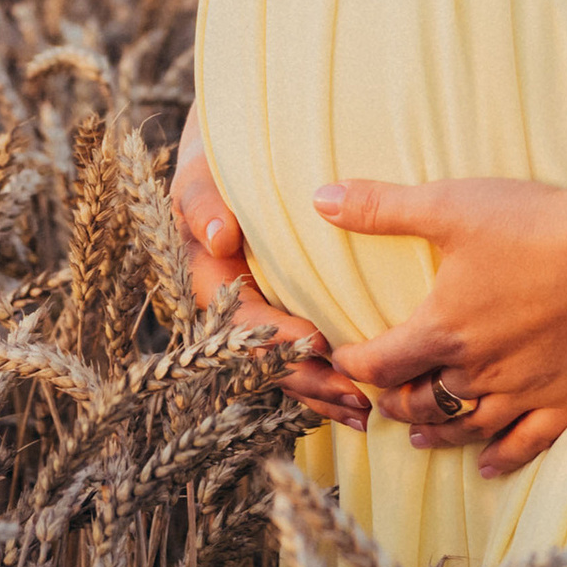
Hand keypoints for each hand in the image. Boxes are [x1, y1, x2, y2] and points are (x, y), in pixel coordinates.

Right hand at [171, 112, 369, 426]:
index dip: (278, 338)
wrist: (234, 155)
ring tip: (366, 411)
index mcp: (206, 281)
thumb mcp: (200, 175)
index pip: (240, 322)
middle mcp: (229, 310)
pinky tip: (365, 401)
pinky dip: (329, 382)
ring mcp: (257, 319)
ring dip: (324, 393)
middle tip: (356, 396)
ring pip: (287, 369)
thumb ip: (202, 203)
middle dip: (310, 380)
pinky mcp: (283, 318)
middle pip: (266, 361)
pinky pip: (303, 358)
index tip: (320, 343)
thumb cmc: (216, 164)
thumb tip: (219, 240)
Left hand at [317, 174, 566, 475]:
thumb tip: (319, 198)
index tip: (343, 360)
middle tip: (381, 400)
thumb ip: (381, 207)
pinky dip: (501, 456)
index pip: (381, 362)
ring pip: (467, 425)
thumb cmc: (534, 224)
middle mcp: (477, 369)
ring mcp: (523, 390)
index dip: (354, 364)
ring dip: (437, 431)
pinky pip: (526, 442)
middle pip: (420, 400)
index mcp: (443, 327)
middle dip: (393, 402)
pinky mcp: (566, 400)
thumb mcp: (449, 205)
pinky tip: (486, 461)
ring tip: (420, 435)